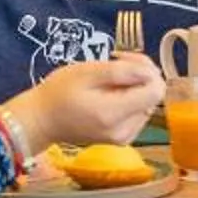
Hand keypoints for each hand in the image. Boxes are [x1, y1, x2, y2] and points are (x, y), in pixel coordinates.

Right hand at [11, 53, 164, 150]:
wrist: (42, 120)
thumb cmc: (58, 93)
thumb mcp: (86, 72)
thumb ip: (120, 72)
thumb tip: (149, 71)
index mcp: (114, 114)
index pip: (156, 91)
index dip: (147, 69)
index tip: (125, 59)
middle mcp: (124, 131)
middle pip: (153, 95)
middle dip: (140, 74)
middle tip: (115, 62)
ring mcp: (124, 137)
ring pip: (147, 103)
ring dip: (135, 86)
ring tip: (108, 78)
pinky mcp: (123, 138)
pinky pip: (138, 112)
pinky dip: (130, 99)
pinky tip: (110, 93)